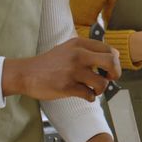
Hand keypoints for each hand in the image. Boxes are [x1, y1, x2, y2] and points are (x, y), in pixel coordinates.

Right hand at [1, 37, 120, 100]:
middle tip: (110, 79)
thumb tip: (114, 56)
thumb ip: (88, 50)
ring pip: (102, 83)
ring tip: (93, 89)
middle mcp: (78, 55)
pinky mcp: (67, 86)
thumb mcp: (68, 48)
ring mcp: (73, 71)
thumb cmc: (49, 63)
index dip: (115, 61)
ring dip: (100, 89)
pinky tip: (84, 95)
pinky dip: (90, 97)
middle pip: (111, 62)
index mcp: (79, 44)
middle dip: (115, 73)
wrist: (26, 73)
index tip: (109, 69)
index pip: (109, 50)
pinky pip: (89, 95)